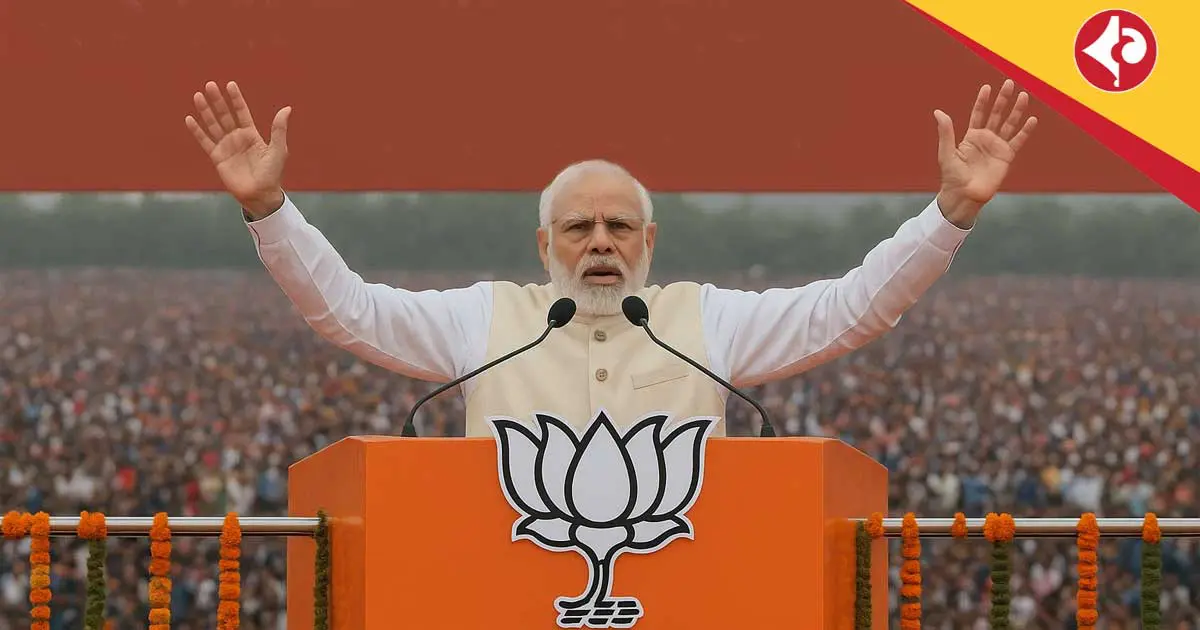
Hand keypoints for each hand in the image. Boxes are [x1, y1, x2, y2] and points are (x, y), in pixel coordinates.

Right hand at [185, 81, 291, 218]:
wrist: (261, 195)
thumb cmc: (272, 174)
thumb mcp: (278, 149)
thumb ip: (279, 129)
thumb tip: (287, 108)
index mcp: (252, 135)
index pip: (242, 112)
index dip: (236, 99)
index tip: (230, 84)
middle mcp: (237, 138)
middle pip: (224, 115)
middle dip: (217, 100)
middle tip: (210, 85)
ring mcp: (226, 147)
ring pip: (213, 125)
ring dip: (205, 111)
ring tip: (198, 95)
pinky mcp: (217, 158)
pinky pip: (205, 141)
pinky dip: (197, 131)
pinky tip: (189, 119)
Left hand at [934, 79, 1036, 228]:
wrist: (964, 196)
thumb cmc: (952, 176)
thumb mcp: (946, 152)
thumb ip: (946, 132)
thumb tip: (938, 112)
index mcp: (971, 136)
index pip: (978, 113)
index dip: (983, 101)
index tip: (987, 87)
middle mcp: (986, 139)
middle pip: (996, 114)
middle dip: (1003, 99)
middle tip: (1010, 83)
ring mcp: (997, 147)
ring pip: (1009, 124)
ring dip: (1016, 110)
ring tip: (1023, 95)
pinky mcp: (1006, 157)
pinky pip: (1018, 141)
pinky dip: (1025, 131)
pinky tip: (1032, 119)